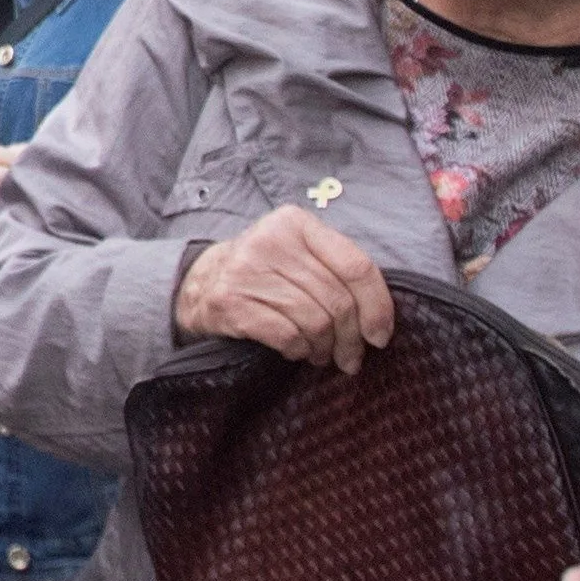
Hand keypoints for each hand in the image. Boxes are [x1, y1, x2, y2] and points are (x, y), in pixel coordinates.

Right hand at [171, 206, 393, 371]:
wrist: (198, 282)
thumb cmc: (264, 272)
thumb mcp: (298, 254)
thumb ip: (336, 271)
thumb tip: (380, 322)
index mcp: (296, 223)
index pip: (356, 266)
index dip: (378, 306)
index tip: (381, 336)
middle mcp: (271, 240)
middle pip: (337, 300)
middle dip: (351, 338)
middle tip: (351, 357)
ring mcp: (246, 271)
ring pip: (315, 322)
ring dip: (324, 348)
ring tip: (321, 354)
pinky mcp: (230, 301)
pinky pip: (287, 336)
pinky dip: (299, 350)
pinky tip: (296, 350)